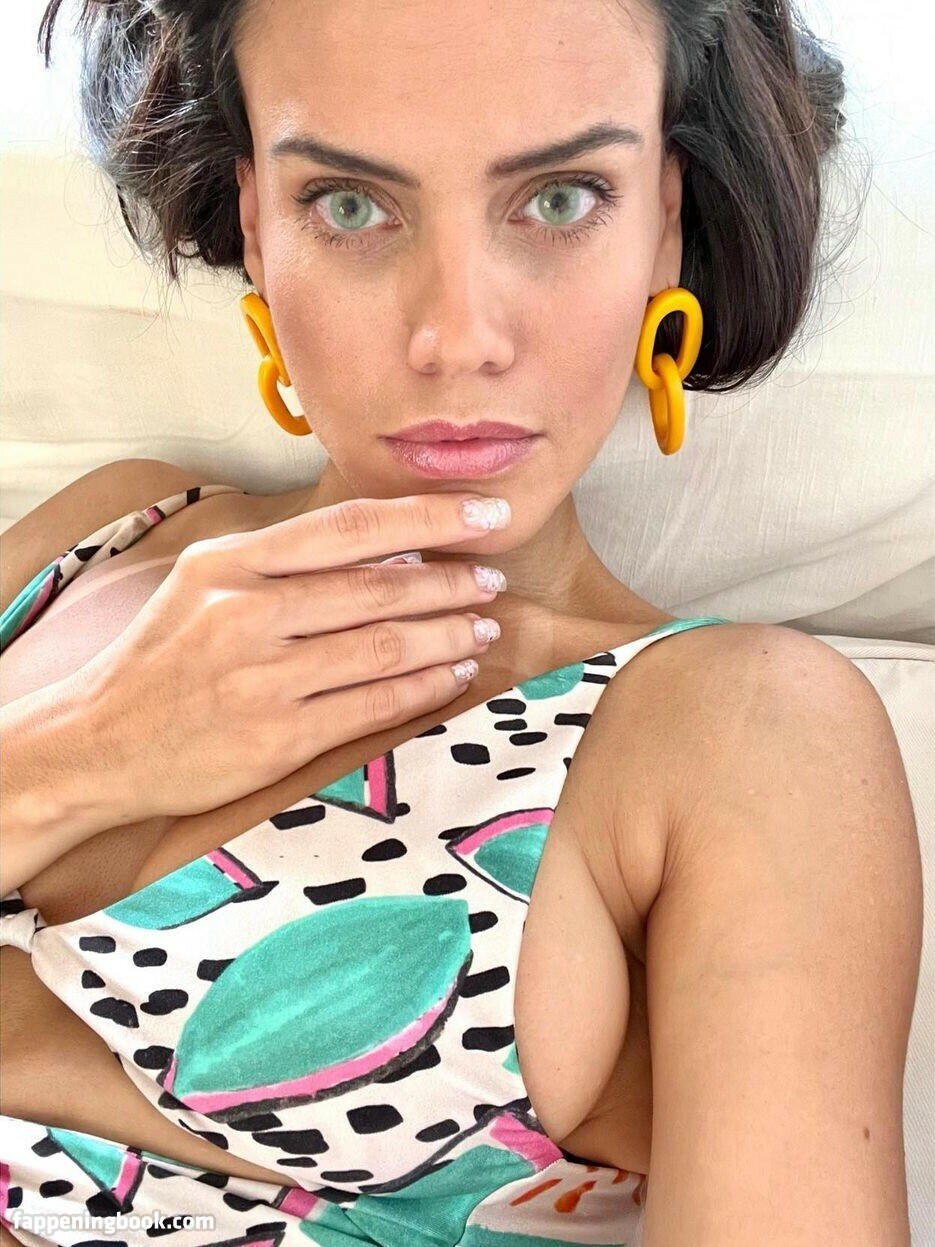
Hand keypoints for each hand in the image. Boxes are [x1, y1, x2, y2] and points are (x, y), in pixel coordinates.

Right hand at [81, 492, 510, 822]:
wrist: (98, 742)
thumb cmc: (164, 658)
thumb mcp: (205, 584)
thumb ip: (285, 563)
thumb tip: (389, 551)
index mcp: (232, 564)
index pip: (352, 527)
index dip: (430, 517)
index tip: (484, 512)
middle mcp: (247, 613)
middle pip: (378, 589)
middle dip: (451, 582)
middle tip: (492, 579)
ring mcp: (263, 678)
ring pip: (384, 647)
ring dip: (448, 635)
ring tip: (482, 627)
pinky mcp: (277, 738)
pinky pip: (373, 705)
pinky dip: (424, 687)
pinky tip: (453, 674)